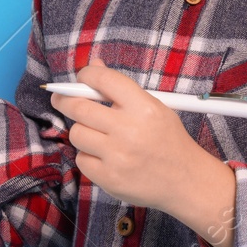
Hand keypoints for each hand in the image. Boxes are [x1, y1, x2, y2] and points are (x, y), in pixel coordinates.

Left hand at [50, 63, 211, 210]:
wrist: (185, 180)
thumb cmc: (168, 140)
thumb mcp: (154, 107)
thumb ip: (121, 88)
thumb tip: (94, 66)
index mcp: (143, 107)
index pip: (103, 80)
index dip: (86, 75)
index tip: (81, 78)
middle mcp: (129, 131)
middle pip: (79, 107)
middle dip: (65, 100)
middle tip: (61, 99)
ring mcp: (118, 157)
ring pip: (76, 134)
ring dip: (82, 131)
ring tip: (97, 134)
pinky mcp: (109, 179)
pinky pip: (81, 160)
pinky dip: (88, 156)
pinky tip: (105, 156)